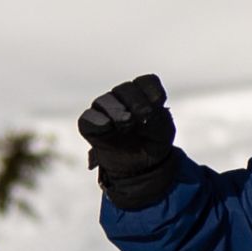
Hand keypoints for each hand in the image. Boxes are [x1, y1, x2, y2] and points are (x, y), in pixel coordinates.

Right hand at [78, 74, 180, 210]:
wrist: (143, 167)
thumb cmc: (153, 142)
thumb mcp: (163, 130)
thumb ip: (155, 117)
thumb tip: (133, 114)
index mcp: (142, 93)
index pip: (146, 83)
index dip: (153, 92)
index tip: (160, 103)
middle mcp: (121, 97)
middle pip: (125, 89)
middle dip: (137, 102)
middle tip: (144, 117)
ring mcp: (104, 110)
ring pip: (104, 101)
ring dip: (117, 110)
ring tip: (127, 124)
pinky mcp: (90, 126)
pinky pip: (88, 119)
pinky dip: (97, 121)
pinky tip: (108, 125)